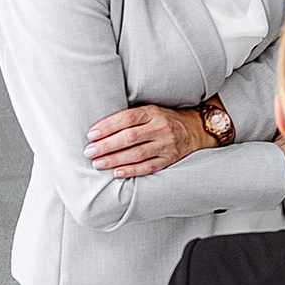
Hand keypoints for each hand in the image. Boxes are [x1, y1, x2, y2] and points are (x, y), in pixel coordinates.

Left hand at [85, 104, 213, 178]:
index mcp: (153, 112)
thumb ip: (130, 118)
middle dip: (106, 146)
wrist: (195, 129)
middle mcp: (160, 128)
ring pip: (137, 154)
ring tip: (98, 163)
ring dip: (114, 160)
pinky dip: (131, 171)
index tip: (91, 135)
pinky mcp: (170, 159)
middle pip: (129, 137)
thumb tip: (100, 129)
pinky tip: (117, 173)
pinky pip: (148, 167)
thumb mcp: (151, 111)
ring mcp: (167, 145)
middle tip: (89, 152)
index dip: (107, 127)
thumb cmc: (165, 119)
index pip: (126, 118)